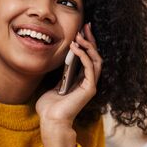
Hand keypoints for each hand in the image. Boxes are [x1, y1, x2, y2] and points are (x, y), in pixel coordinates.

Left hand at [36, 23, 102, 146]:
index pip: (89, 57)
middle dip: (91, 40)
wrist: (51, 120)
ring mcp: (90, 85)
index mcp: (82, 80)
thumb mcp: (54, 84)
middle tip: (86, 26)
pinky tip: (75, 47)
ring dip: (89, 46)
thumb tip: (60, 58)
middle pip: (96, 55)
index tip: (82, 30)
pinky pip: (89, 67)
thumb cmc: (50, 106)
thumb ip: (61, 73)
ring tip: (79, 36)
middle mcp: (89, 81)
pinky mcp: (89, 88)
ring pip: (96, 60)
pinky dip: (83, 56)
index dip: (87, 43)